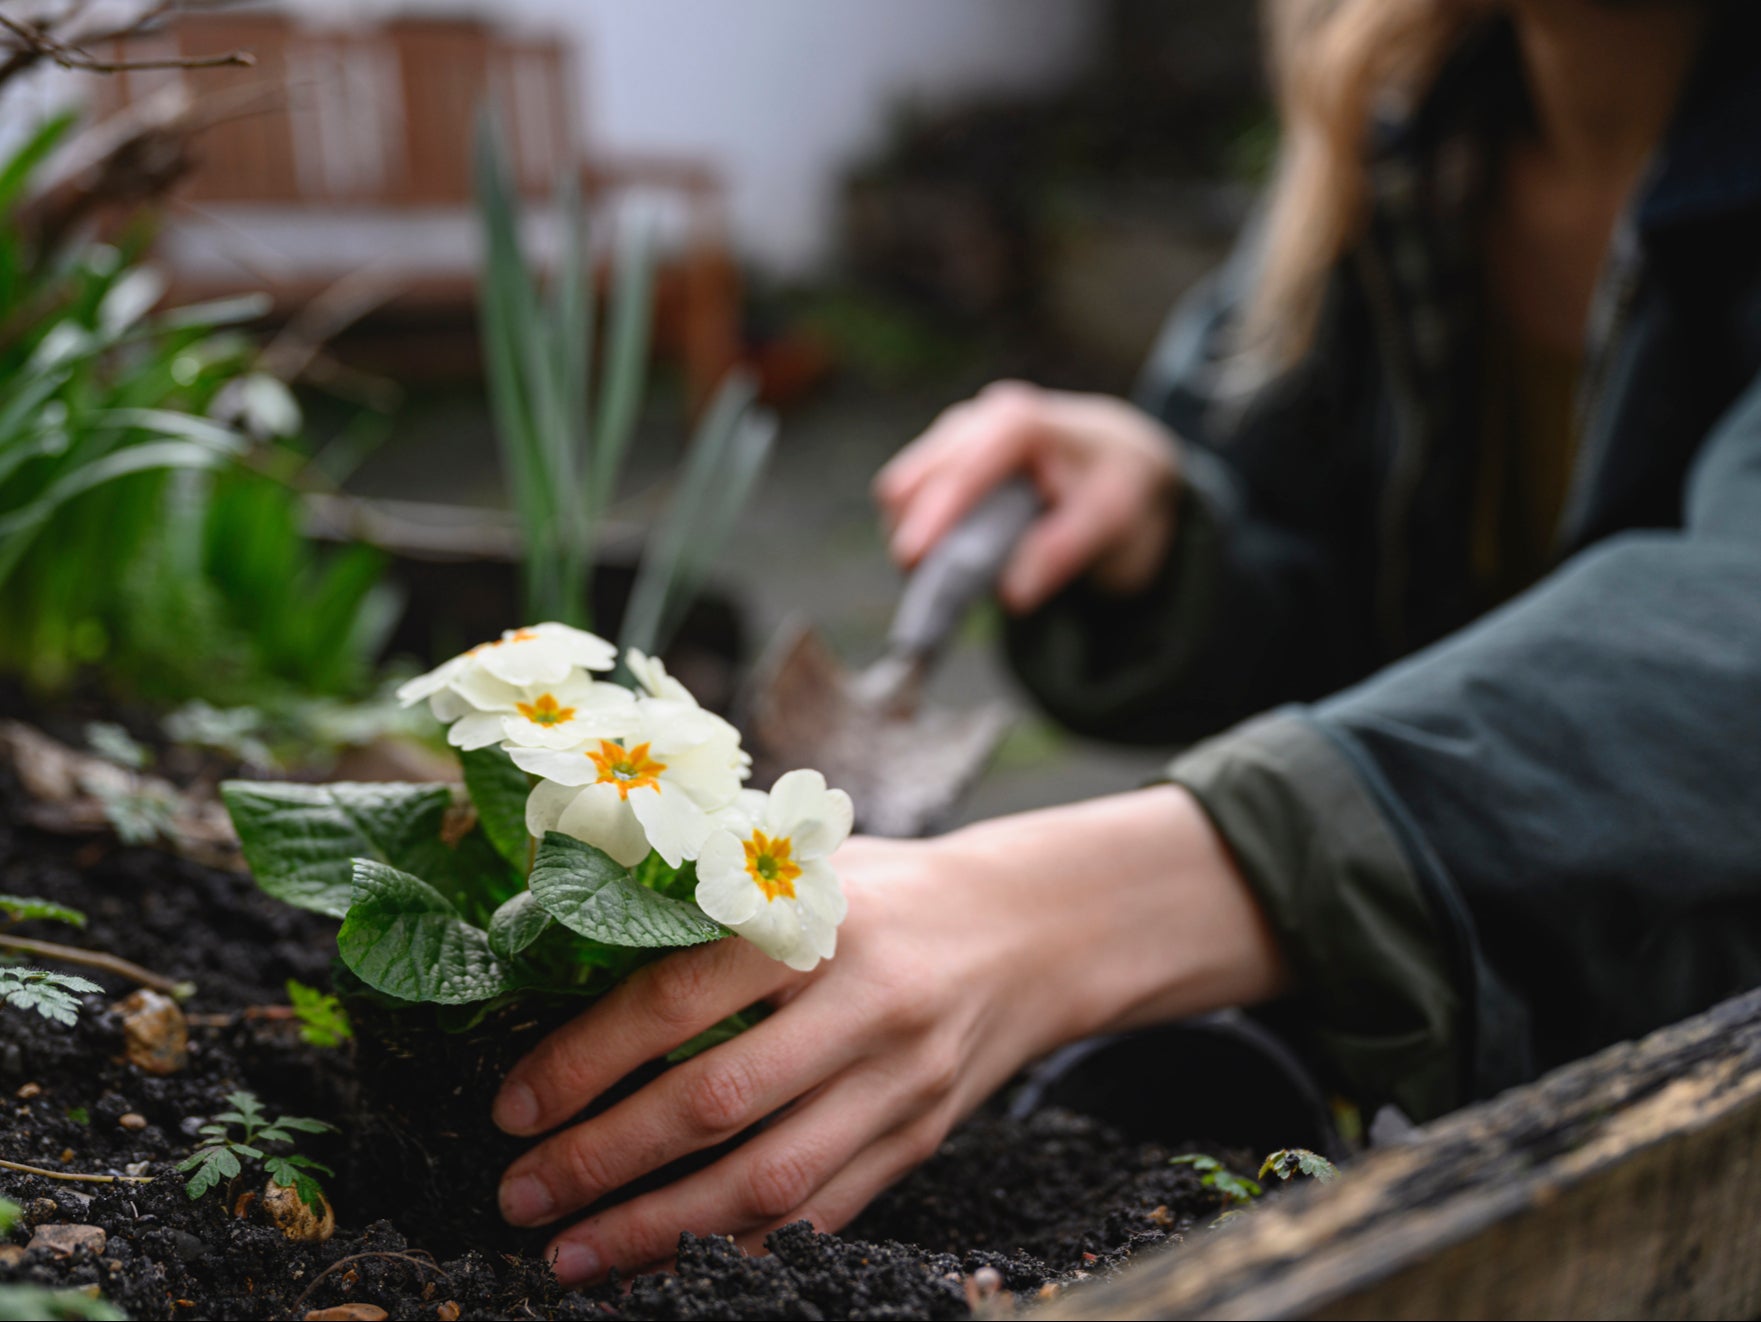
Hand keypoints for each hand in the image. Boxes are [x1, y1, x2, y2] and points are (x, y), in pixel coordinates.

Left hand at [491, 786, 1285, 1284]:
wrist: (1031, 929)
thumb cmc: (887, 891)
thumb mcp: (807, 865)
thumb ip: (711, 901)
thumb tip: (562, 944)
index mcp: (817, 918)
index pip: (679, 996)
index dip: (584, 1059)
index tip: (512, 1106)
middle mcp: (863, 1004)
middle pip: (715, 1100)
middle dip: (601, 1159)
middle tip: (519, 1194)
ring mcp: (899, 1083)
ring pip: (766, 1179)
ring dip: (655, 1229)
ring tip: (570, 1254)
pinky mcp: (920, 1140)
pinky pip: (820, 1215)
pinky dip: (736, 1249)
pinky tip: (665, 1269)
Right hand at [874, 380, 1182, 611]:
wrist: (1123, 460)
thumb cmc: (1117, 484)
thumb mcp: (1112, 519)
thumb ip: (1062, 551)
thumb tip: (1012, 595)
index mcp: (1020, 424)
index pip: (964, 467)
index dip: (935, 512)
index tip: (913, 558)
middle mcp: (978, 421)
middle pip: (916, 477)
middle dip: (914, 532)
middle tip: (928, 590)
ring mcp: (956, 440)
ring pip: (904, 491)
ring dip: (913, 537)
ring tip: (942, 582)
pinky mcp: (945, 463)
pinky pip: (912, 502)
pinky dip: (920, 535)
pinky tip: (946, 561)